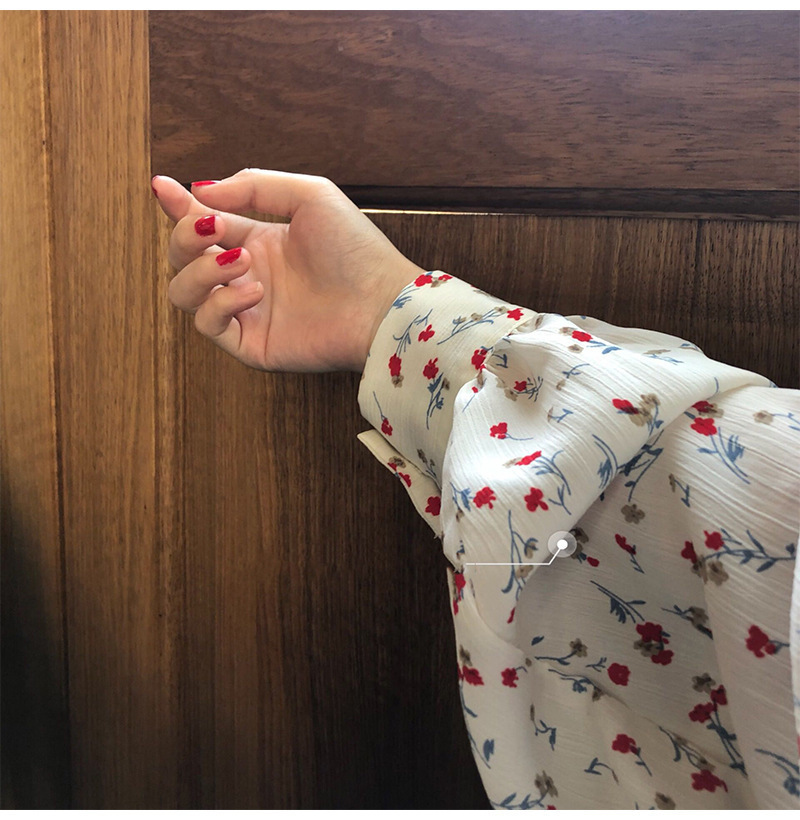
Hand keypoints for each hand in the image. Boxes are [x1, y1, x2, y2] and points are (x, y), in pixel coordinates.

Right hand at [153, 169, 425, 372]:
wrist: (381, 302)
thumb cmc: (356, 248)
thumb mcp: (309, 195)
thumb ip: (253, 186)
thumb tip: (200, 190)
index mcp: (258, 241)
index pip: (203, 224)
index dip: (178, 206)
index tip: (161, 186)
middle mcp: (247, 275)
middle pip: (183, 258)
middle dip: (184, 237)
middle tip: (209, 229)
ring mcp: (247, 310)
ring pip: (184, 292)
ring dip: (200, 271)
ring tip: (240, 262)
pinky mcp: (251, 342)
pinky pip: (208, 324)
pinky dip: (221, 302)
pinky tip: (255, 291)